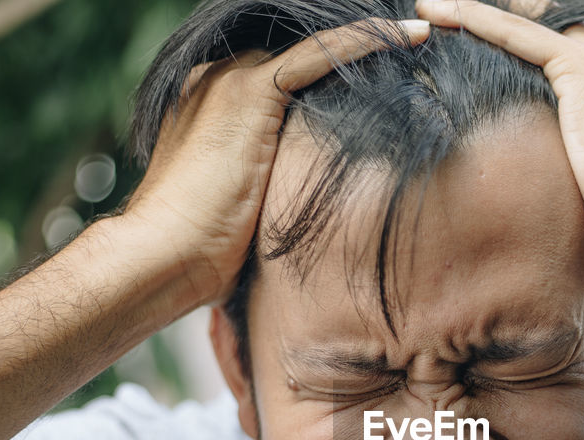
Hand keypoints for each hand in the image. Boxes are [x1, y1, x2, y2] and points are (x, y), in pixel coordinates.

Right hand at [121, 19, 430, 307]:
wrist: (163, 257)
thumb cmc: (201, 252)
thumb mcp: (247, 211)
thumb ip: (276, 188)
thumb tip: (316, 208)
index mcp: (215, 104)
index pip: (288, 74)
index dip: (338, 75)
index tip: (386, 81)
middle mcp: (219, 80)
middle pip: (304, 55)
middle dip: (357, 56)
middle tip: (415, 56)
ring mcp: (231, 80)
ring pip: (315, 47)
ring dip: (370, 42)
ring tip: (420, 40)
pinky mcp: (249, 91)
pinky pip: (319, 53)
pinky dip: (365, 41)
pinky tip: (407, 37)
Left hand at [414, 0, 583, 290]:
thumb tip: (579, 206)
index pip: (583, 58)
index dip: (542, 56)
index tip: (506, 65)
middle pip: (560, 31)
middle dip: (514, 26)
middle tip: (460, 23)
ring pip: (536, 25)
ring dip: (484, 18)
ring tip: (436, 12)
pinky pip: (518, 35)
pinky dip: (476, 21)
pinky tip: (441, 13)